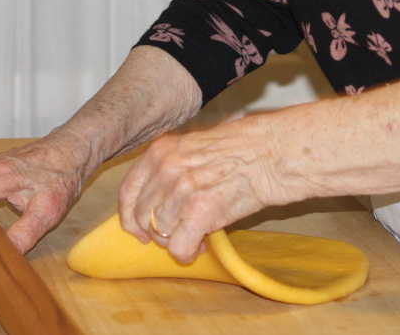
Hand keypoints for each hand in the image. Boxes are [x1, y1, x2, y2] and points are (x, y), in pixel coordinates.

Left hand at [118, 114, 289, 262]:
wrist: (271, 153)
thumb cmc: (242, 149)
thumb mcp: (194, 148)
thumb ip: (170, 170)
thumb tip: (156, 201)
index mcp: (160, 151)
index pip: (128, 191)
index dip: (129, 217)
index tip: (138, 229)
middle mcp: (165, 169)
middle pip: (143, 216)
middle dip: (158, 231)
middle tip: (179, 233)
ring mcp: (181, 190)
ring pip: (161, 234)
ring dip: (177, 240)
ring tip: (197, 235)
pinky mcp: (200, 212)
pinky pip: (179, 247)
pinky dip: (188, 252)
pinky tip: (201, 245)